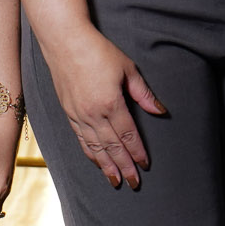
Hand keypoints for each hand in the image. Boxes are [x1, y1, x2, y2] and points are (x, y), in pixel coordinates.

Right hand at [43, 26, 164, 188]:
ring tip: (115, 181)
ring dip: (106, 166)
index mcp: (110, 103)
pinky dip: (90, 153)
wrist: (65, 41)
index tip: (145, 165)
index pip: (127, 134)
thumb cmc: (98, 51)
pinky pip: (81, 139)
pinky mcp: (69, 112)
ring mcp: (78, 115)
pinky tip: (97, 162)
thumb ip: (142, 93)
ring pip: (95, 147)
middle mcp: (93, 113)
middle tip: (134, 183)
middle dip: (124, 166)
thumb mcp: (127, 68)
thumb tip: (159, 111)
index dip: (137, 151)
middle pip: (112, 146)